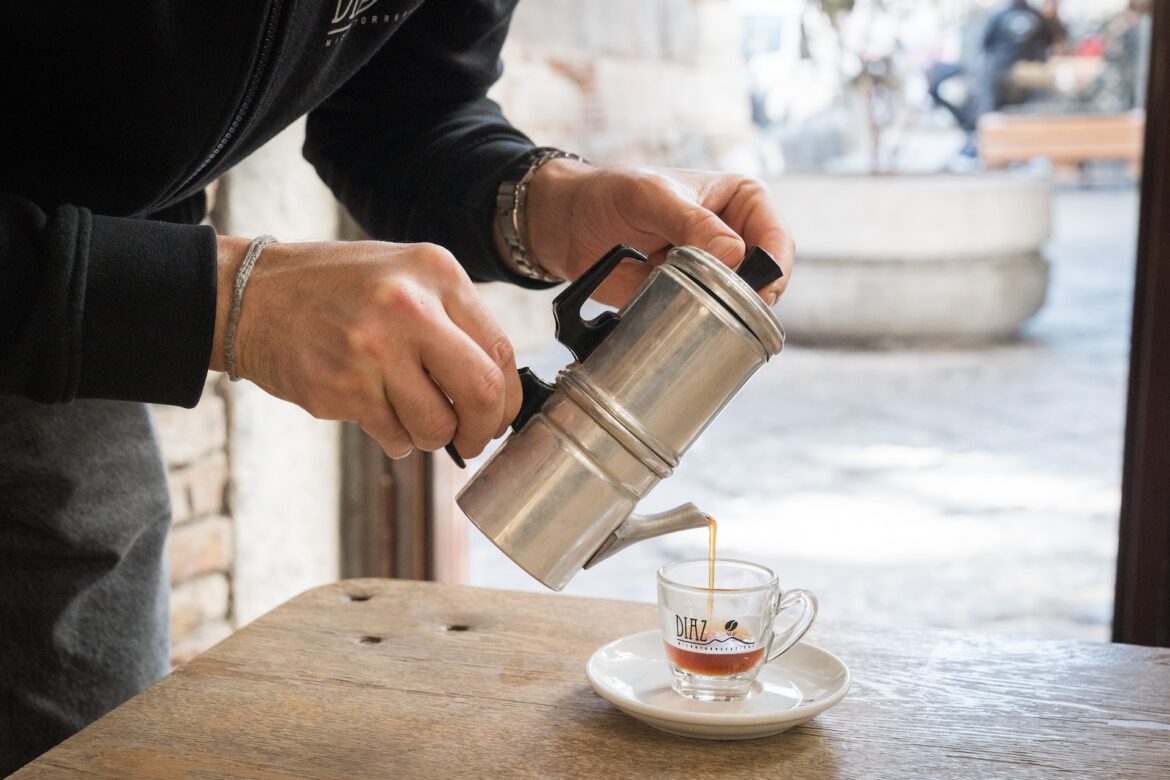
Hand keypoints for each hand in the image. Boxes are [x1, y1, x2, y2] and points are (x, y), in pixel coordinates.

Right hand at [212, 237, 521, 459]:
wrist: (250, 296)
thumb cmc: (336, 290)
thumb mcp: (404, 276)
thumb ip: (453, 321)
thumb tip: (499, 391)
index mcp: (436, 273)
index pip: (501, 351)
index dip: (507, 398)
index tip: (497, 414)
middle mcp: (410, 307)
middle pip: (482, 393)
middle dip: (483, 429)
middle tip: (471, 438)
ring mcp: (373, 350)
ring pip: (436, 427)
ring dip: (431, 439)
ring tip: (410, 418)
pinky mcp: (342, 389)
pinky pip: (394, 438)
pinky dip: (395, 440)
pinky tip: (375, 413)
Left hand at [523, 160, 793, 306]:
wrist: (571, 226)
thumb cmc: (612, 195)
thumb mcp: (651, 198)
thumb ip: (692, 223)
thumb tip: (734, 254)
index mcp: (742, 201)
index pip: (776, 239)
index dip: (772, 269)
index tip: (753, 289)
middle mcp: (736, 237)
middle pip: (766, 278)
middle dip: (749, 296)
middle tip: (719, 304)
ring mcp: (715, 271)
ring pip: (741, 302)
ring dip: (723, 311)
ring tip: (692, 306)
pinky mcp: (692, 297)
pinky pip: (710, 317)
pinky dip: (702, 323)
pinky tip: (683, 320)